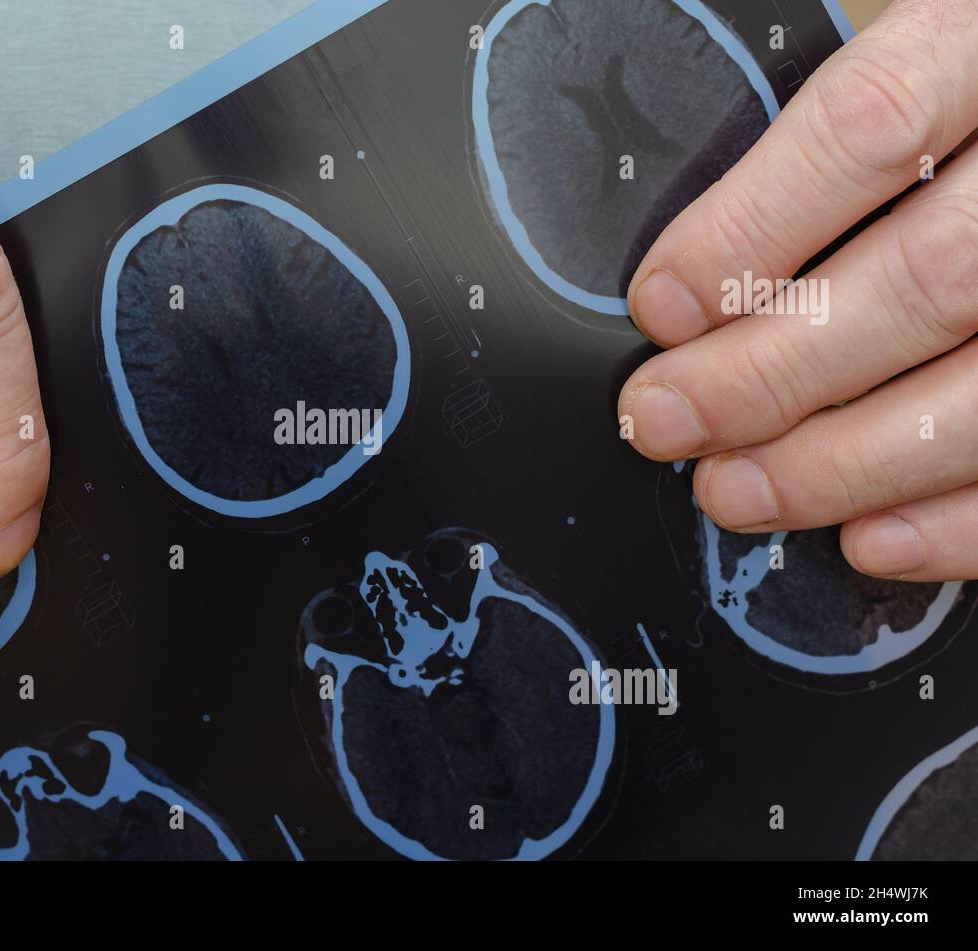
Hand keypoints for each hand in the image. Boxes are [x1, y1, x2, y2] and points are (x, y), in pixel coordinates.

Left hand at [620, 0, 977, 582]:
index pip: (874, 125)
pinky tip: (869, 535)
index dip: (749, 229)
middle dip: (768, 374)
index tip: (663, 306)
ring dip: (842, 465)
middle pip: (924, 279)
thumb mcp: (934, 64)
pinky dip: (956, 522)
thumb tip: (695, 289)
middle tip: (667, 420)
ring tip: (736, 490)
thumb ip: (843, 152)